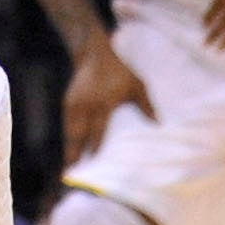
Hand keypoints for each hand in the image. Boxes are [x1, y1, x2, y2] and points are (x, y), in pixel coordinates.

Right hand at [60, 36, 154, 165]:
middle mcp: (86, 105)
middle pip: (77, 133)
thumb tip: (158, 123)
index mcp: (103, 103)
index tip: (92, 159)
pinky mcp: (67, 102)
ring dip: (68, 146)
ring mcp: (74, 104)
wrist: (92, 54)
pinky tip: (69, 147)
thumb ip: (146, 104)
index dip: (94, 144)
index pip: (97, 128)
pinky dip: (67, 136)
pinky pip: (66, 123)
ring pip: (69, 129)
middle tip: (70, 170)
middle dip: (73, 151)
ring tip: (67, 164)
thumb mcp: (136, 84)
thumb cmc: (118, 71)